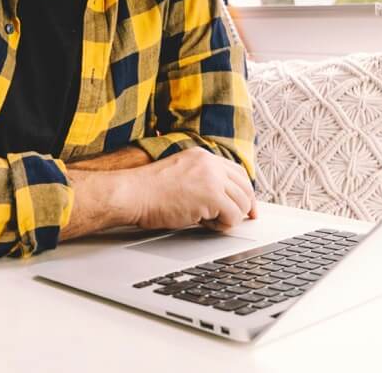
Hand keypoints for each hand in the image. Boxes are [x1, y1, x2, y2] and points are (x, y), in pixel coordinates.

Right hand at [130, 148, 257, 232]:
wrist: (133, 193)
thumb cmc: (148, 191)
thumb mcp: (180, 175)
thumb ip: (202, 180)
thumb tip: (221, 200)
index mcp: (202, 156)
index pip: (237, 172)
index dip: (246, 191)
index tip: (248, 207)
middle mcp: (210, 163)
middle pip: (245, 187)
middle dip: (245, 207)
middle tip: (237, 220)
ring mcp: (212, 178)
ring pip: (242, 203)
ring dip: (230, 217)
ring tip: (210, 221)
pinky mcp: (211, 195)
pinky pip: (233, 216)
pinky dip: (223, 225)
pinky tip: (206, 224)